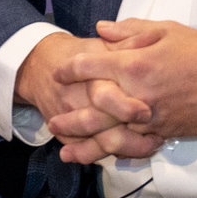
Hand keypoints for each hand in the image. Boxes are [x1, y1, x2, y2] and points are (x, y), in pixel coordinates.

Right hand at [15, 32, 156, 164]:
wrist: (39, 66)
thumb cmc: (79, 54)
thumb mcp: (103, 45)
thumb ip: (129, 45)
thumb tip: (153, 43)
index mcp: (90, 78)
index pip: (105, 98)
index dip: (126, 108)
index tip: (147, 113)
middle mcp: (78, 102)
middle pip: (103, 129)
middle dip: (133, 140)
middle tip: (157, 138)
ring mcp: (69, 121)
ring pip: (99, 145)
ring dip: (129, 150)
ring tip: (152, 145)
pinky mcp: (65, 135)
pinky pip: (89, 153)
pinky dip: (112, 154)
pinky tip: (132, 151)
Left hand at [52, 18, 196, 144]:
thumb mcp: (165, 30)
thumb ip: (129, 30)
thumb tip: (100, 30)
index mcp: (133, 64)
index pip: (89, 66)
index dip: (70, 69)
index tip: (60, 72)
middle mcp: (136, 94)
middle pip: (92, 110)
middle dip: (69, 118)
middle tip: (52, 122)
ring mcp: (149, 117)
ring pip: (109, 135)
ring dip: (86, 146)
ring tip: (66, 152)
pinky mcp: (164, 131)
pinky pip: (133, 145)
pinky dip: (115, 153)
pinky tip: (102, 158)